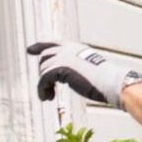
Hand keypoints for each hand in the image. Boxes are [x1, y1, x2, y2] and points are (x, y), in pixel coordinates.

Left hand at [27, 41, 141, 107]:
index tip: (29, 50)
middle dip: (43, 72)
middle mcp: (69, 49)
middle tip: (48, 90)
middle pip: (44, 57)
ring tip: (50, 96)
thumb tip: (65, 77)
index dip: (40, 46)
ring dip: (43, 84)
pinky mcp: (61, 68)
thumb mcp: (90, 70)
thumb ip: (76, 68)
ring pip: (43, 69)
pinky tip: (47, 98)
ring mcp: (65, 57)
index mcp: (77, 48)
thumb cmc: (107, 81)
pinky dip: (42, 89)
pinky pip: (43, 78)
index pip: (53, 43)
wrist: (112, 82)